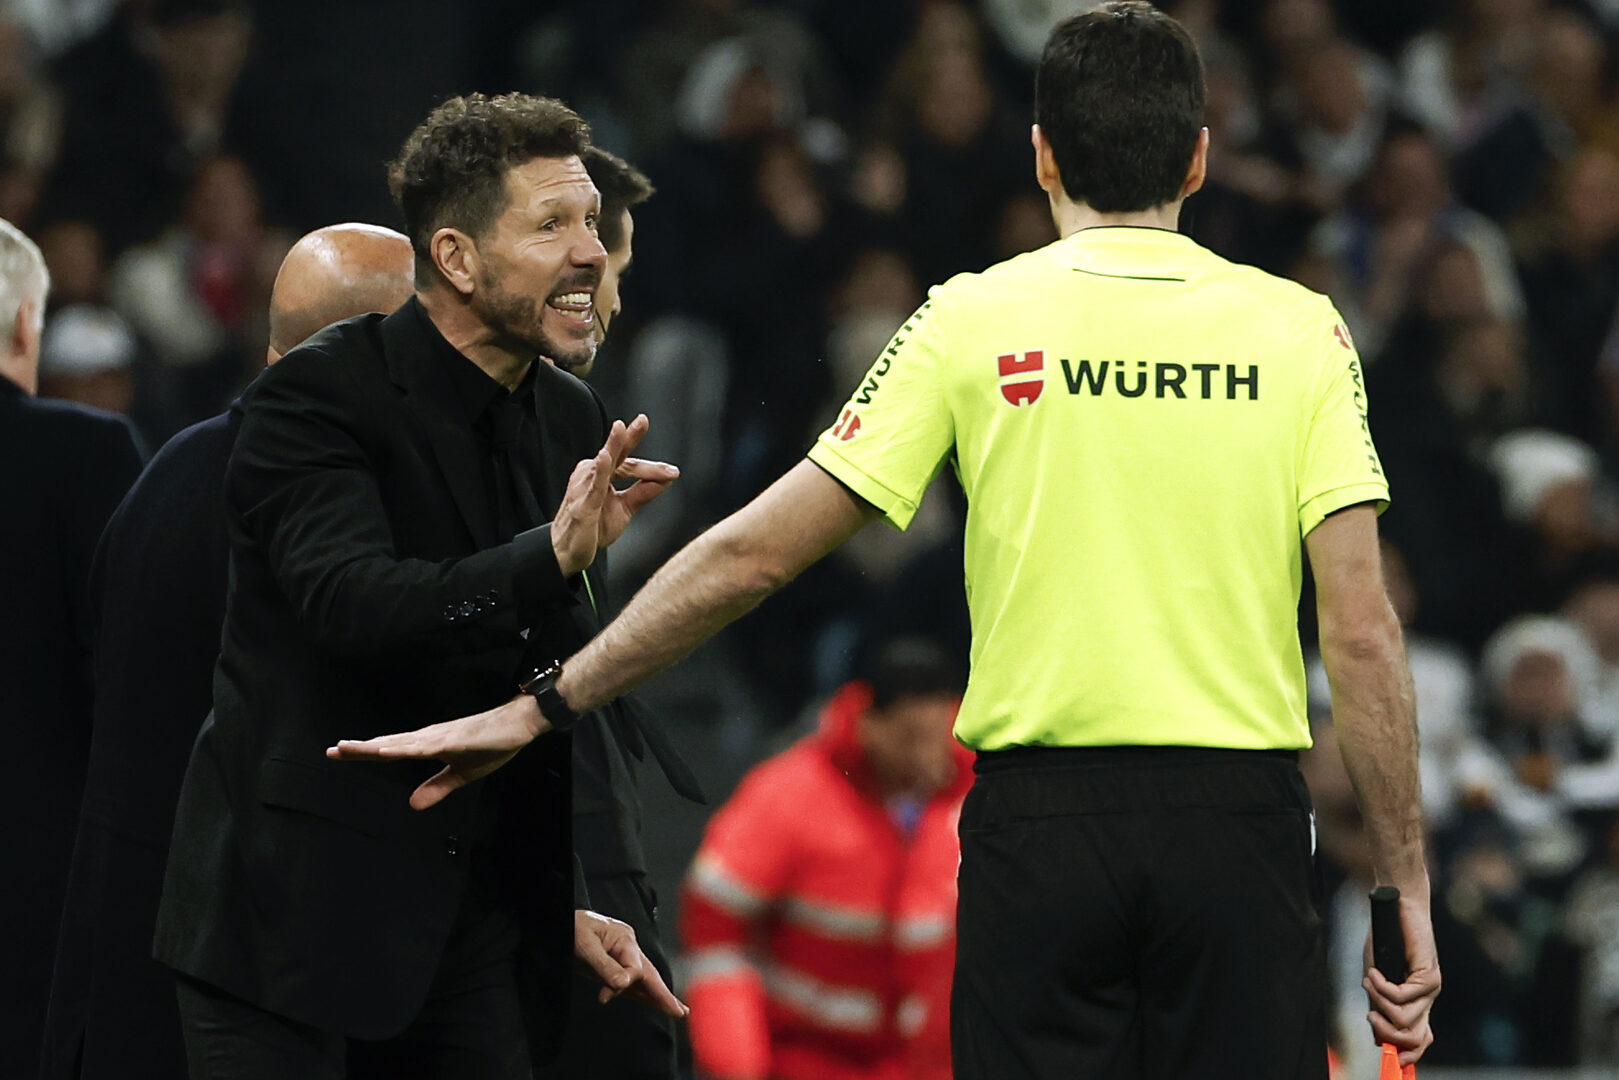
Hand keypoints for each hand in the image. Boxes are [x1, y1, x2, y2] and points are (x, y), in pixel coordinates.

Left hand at [326, 694, 546, 809]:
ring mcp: (439, 736)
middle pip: (388, 744)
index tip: (338, 752)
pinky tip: (385, 751)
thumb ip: (437, 787)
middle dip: (359, 748)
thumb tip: (412, 804)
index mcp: (429, 745)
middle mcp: (428, 737)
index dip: (365, 752)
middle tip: (332, 750)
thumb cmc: (492, 743)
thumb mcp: (462, 774)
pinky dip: (402, 749)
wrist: (518, 724)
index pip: (391, 749)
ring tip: (348, 748)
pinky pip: (422, 747)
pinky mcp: (452, 739)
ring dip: (373, 746)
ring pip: (399, 743)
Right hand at [552, 415, 676, 576]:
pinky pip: (592, 485)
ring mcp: (584, 487)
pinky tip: (603, 457)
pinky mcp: (582, 503)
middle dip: (629, 437)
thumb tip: (665, 479)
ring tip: (620, 428)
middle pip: (618, 457)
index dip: (651, 467)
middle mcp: (592, 475)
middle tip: (643, 421)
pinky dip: (599, 470)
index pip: (629, 464)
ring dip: (613, 446)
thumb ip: (643, 492)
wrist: (568, 553)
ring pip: (605, 465)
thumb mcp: (625, 508)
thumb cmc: (592, 528)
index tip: (672, 470)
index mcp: (602, 475)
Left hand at [574, 910, 688, 1017]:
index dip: (624, 984)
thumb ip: (605, 966)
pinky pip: (630, 982)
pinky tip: (651, 1002)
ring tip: (673, 1009)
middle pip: (649, 973)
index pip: (635, 968)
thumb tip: (623, 984)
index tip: (604, 997)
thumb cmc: (572, 927)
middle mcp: (627, 947)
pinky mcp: (612, 965)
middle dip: (664, 994)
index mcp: (625, 938)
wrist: (562, 923)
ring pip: (642, 979)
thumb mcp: (586, 946)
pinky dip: (640, 993)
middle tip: (680, 1012)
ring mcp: (621, 956)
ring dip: (656, 995)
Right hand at [1362, 892, 1440, 1065]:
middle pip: (1415, 1038)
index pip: (1421, 1040)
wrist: (1397, 908)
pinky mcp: (1429, 976)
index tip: (1388, 1055)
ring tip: (1369, 981)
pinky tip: (1373, 971)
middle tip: (1370, 1016)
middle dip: (1387, 1034)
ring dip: (1379, 1003)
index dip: (1408, 1054)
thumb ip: (1379, 1003)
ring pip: (1405, 1019)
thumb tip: (1378, 1034)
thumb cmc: (1385, 939)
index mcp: (1417, 1002)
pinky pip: (1401, 996)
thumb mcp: (1377, 978)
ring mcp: (1431, 989)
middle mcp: (1428, 999)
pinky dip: (1380, 986)